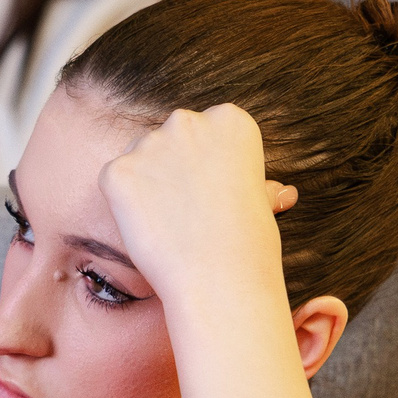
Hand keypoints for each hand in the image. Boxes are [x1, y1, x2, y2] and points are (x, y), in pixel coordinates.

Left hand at [97, 104, 294, 308]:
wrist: (219, 277)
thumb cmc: (249, 244)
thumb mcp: (263, 203)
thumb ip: (257, 185)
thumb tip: (282, 193)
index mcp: (229, 120)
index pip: (206, 132)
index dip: (206, 168)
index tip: (213, 194)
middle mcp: (187, 121)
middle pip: (170, 139)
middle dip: (172, 168)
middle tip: (187, 211)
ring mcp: (149, 144)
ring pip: (139, 158)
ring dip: (147, 185)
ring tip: (169, 223)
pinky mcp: (118, 171)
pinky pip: (115, 182)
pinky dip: (124, 205)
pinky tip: (148, 228)